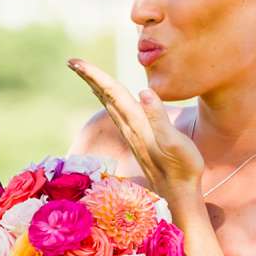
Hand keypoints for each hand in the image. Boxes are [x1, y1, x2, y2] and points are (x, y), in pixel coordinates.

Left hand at [66, 58, 202, 200]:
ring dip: (96, 86)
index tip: (76, 63)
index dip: (95, 76)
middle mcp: (129, 127)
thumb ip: (159, 118)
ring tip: (85, 72)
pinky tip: (106, 96)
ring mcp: (131, 133)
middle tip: (72, 61)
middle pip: (105, 96)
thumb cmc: (182, 168)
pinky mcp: (136, 137)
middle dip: (89, 77)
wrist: (178, 194)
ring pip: (108, 104)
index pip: (112, 93)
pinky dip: (107, 98)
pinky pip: (116, 111)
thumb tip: (144, 91)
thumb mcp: (175, 142)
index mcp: (137, 123)